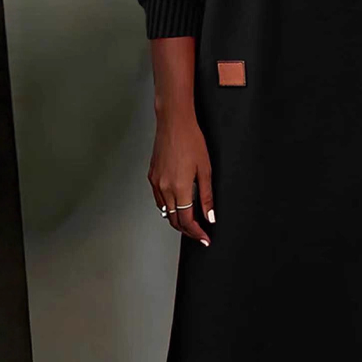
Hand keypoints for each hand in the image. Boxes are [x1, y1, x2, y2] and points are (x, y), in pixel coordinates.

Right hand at [147, 112, 214, 244]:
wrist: (173, 123)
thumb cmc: (191, 141)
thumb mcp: (205, 169)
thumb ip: (207, 196)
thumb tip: (210, 216)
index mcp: (179, 188)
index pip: (187, 220)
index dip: (196, 233)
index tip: (204, 238)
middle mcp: (164, 188)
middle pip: (174, 220)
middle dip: (187, 230)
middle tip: (199, 233)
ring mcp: (155, 182)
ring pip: (165, 211)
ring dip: (177, 219)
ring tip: (190, 220)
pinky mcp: (152, 176)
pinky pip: (159, 199)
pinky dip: (168, 206)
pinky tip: (177, 203)